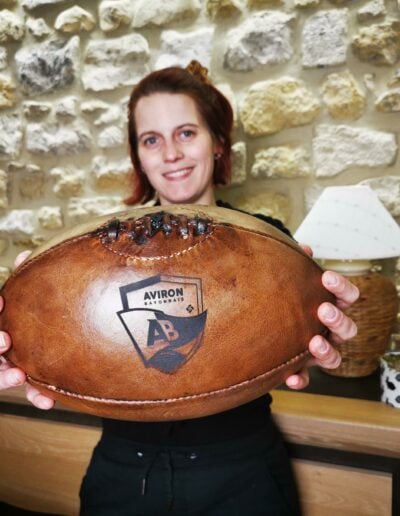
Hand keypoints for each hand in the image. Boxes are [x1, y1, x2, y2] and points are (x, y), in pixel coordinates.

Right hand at [0, 250, 54, 408]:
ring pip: (0, 375)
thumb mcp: (23, 299)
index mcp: (1, 326)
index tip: (1, 303)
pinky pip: (28, 392)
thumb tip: (27, 255)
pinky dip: (36, 396)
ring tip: (19, 376)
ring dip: (6, 378)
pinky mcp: (23, 381)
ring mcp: (6, 365)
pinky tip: (48, 402)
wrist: (48, 339)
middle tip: (4, 341)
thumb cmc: (29, 316)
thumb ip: (23, 277)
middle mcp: (0, 346)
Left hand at [285, 247, 358, 389]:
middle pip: (348, 329)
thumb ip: (295, 263)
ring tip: (313, 342)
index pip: (348, 297)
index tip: (326, 277)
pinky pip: (305, 378)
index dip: (342, 287)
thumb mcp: (285, 279)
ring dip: (326, 351)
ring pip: (334, 357)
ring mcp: (315, 351)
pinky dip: (301, 378)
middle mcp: (328, 331)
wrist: (257, 325)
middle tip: (323, 310)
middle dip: (338, 320)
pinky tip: (291, 377)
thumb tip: (304, 248)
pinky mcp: (299, 368)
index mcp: (330, 306)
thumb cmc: (280, 296)